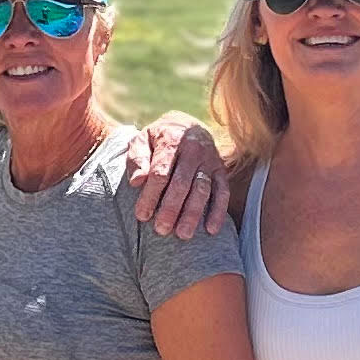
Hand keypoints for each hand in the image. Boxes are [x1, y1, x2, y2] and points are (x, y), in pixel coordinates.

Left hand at [125, 114, 230, 237]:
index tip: (141, 215)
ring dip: (193, 213)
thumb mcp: (142, 140)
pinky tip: (211, 230)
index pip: (161, 172)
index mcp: (172, 140)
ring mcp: (210, 160)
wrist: (187, 125)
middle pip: (182, 183)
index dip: (151, 195)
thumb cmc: (158, 138)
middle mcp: (194, 150)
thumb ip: (137, 158)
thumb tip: (137, 182)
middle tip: (161, 230)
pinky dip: (219, 211)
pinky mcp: (221, 171)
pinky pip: (223, 192)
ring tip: (182, 234)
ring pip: (203, 190)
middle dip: (171, 208)